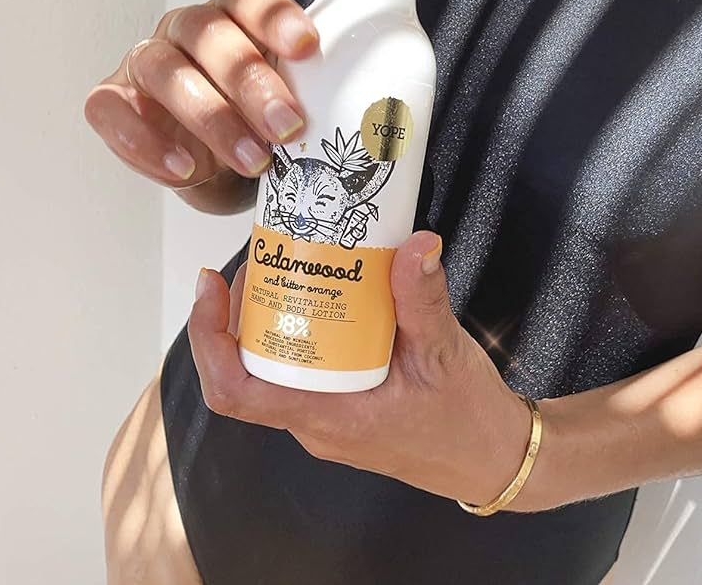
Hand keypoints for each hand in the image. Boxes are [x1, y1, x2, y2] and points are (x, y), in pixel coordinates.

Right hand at [84, 0, 317, 193]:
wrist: (215, 171)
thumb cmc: (255, 128)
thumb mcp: (286, 108)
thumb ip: (311, 95)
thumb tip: (358, 115)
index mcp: (234, 18)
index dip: (275, 16)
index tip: (306, 46)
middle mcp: (187, 31)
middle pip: (212, 35)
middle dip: (252, 82)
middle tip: (288, 126)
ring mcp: (147, 62)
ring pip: (167, 71)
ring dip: (211, 117)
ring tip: (251, 160)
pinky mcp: (113, 100)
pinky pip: (111, 110)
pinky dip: (144, 142)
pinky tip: (184, 169)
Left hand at [188, 231, 531, 507]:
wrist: (492, 457)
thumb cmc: (466, 419)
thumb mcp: (444, 354)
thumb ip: (423, 299)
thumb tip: (415, 243)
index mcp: (327, 416)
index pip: (236, 392)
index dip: (209, 339)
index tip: (211, 286)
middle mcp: (315, 421)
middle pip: (249, 368)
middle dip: (242, 310)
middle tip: (265, 255)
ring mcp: (328, 416)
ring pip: (277, 366)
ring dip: (272, 316)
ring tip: (291, 262)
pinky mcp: (345, 406)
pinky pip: (306, 368)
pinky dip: (304, 328)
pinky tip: (329, 293)